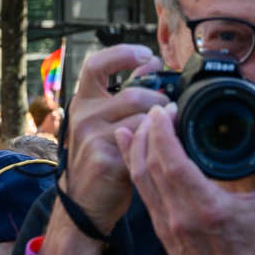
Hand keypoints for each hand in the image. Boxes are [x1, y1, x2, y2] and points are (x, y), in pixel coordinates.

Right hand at [60, 44, 168, 237]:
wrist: (84, 200)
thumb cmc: (101, 156)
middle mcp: (84, 116)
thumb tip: (152, 65)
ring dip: (163, 123)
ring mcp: (92, 138)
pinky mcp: (106, 160)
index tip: (149, 56)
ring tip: (168, 130)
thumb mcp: (105, 120)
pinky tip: (162, 148)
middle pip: (134, 94)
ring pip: (143, 118)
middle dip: (160, 101)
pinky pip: (143, 144)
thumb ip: (124, 94)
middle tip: (171, 109)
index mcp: (83, 101)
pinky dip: (158, 143)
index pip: (97, 64)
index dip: (124, 54)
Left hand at [115, 104, 254, 254]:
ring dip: (137, 146)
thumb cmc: (254, 249)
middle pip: (150, 165)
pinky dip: (133, 165)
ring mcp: (166, 224)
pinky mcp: (159, 229)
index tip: (165, 109)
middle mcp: (181, 215)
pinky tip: (131, 147)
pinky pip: (141, 191)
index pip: (173, 163)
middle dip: (149, 132)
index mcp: (208, 207)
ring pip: (139, 177)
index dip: (163, 132)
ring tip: (145, 123)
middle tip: (158, 109)